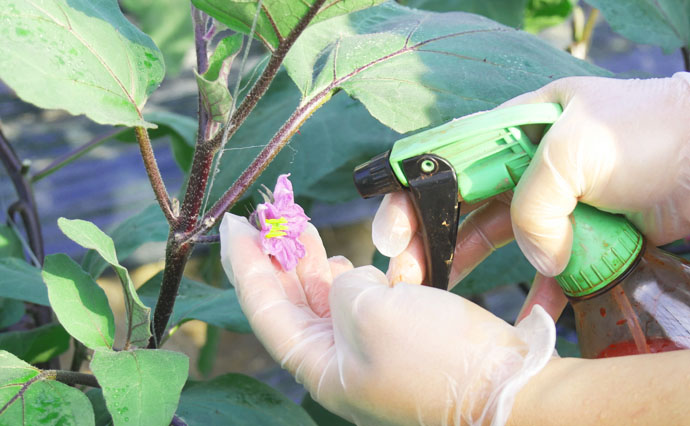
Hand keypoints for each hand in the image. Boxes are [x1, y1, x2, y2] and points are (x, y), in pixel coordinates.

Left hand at [219, 213, 554, 425]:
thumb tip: (350, 281)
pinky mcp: (400, 336)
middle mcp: (340, 361)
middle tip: (266, 215)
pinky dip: (350, 273)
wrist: (508, 387)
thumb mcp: (370, 313)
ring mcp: (370, 349)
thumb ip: (341, 288)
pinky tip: (344, 256)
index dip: (244, 264)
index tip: (232, 224)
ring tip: (297, 227)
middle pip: (292, 302)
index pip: (265, 309)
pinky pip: (361, 299)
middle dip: (276, 257)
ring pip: (325, 298)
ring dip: (310, 261)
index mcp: (321, 367)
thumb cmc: (435, 359)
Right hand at [374, 73, 689, 318]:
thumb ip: (536, 204)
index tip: (393, 231)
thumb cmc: (648, 133)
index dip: (415, 195)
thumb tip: (538, 257)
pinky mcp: (579, 233)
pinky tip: (527, 315)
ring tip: (438, 294)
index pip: (449, 161)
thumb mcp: (575, 148)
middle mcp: (525, 164)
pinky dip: (536, 290)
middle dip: (430, 237)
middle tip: (405, 273)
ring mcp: (551, 201)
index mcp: (515, 129)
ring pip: (495, 236)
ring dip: (466, 264)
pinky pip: (545, 266)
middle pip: (462, 203)